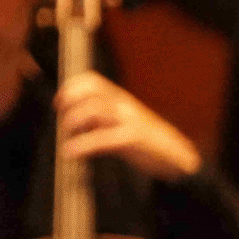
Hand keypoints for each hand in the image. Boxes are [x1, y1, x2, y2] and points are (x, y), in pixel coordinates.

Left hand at [56, 72, 200, 179]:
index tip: (59, 101)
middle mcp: (125, 105)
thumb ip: (103, 120)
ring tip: (65, 136)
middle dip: (70, 98)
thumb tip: (77, 120)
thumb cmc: (149, 143)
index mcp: (122, 100)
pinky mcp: (134, 138)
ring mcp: (130, 120)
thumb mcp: (125, 124)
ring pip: (95, 109)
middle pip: (93, 89)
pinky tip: (71, 153)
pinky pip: (102, 138)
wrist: (179, 157)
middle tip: (59, 113)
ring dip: (73, 121)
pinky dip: (82, 145)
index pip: (94, 81)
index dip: (72, 87)